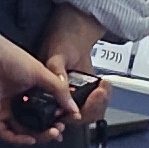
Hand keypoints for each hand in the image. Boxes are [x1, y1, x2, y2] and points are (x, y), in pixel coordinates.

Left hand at [0, 20, 77, 145]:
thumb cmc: (11, 57)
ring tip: (52, 133)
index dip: (58, 119)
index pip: (47, 112)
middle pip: (37, 125)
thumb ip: (59, 91)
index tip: (69, 122)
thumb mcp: (42, 73)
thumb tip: (74, 110)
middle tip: (60, 129)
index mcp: (32, 92)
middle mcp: (20, 103)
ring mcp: (7, 110)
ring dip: (39, 136)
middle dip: (50, 131)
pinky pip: (6, 134)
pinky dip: (19, 140)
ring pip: (24, 132)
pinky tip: (31, 138)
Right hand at [39, 4, 113, 124]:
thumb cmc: (60, 38)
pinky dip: (103, 98)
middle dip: (90, 108)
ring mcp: (73, 96)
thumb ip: (57, 72)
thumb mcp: (57, 54)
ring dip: (99, 104)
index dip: (70, 115)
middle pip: (74, 117)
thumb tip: (62, 94)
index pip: (56, 114)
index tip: (81, 108)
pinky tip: (105, 86)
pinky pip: (96, 104)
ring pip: (87, 113)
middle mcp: (57, 98)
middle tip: (98, 93)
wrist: (76, 30)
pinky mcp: (86, 92)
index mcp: (43, 92)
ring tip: (103, 88)